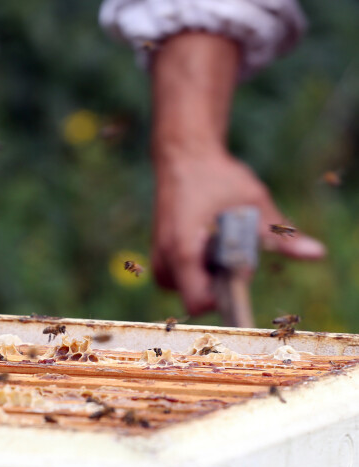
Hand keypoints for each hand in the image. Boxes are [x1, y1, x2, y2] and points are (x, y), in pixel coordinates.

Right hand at [151, 145, 325, 314]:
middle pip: (195, 298)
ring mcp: (159, 255)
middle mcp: (165, 257)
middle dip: (218, 284)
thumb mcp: (253, 202)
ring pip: (186, 289)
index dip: (223, 300)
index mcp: (184, 249)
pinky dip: (196, 268)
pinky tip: (206, 241)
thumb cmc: (217, 176)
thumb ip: (279, 235)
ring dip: (207, 276)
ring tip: (216, 242)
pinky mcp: (159, 252)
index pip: (198, 302)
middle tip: (230, 248)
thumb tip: (316, 253)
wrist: (183, 157)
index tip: (240, 276)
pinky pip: (178, 278)